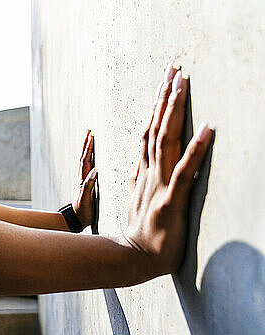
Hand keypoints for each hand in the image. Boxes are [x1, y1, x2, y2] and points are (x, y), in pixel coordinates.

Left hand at [73, 129, 96, 227]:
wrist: (77, 220)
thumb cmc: (83, 212)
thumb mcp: (86, 200)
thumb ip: (89, 186)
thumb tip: (95, 171)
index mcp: (83, 180)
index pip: (85, 160)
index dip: (88, 148)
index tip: (91, 136)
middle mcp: (82, 178)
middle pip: (83, 157)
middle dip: (86, 144)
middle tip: (88, 131)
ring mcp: (83, 180)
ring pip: (85, 161)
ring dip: (86, 150)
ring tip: (89, 139)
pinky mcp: (85, 184)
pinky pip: (87, 167)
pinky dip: (89, 159)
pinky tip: (92, 157)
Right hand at [124, 64, 212, 274]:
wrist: (134, 258)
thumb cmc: (141, 232)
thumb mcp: (136, 200)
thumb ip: (136, 179)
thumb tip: (135, 165)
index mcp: (144, 174)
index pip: (149, 133)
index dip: (157, 107)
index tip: (164, 83)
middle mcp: (151, 174)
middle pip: (157, 129)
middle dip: (166, 98)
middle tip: (174, 70)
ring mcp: (159, 186)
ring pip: (166, 142)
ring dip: (174, 113)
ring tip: (182, 86)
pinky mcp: (170, 201)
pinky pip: (184, 172)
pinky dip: (195, 150)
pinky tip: (206, 130)